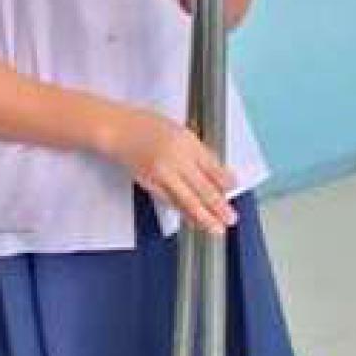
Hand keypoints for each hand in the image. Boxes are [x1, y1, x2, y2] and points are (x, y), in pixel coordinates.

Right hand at [106, 106, 236, 235]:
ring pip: (186, 201)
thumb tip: (219, 173)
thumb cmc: (149, 126)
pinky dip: (184, 213)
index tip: (235, 189)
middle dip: (218, 206)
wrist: (120, 131)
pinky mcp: (150, 184)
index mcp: (187, 143)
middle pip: (202, 188)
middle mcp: (176, 160)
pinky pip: (171, 202)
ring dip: (203, 217)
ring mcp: (162, 174)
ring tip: (216, 228)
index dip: (225, 181)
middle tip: (231, 218)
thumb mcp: (181, 131)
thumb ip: (200, 152)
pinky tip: (193, 221)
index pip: (212, 167)